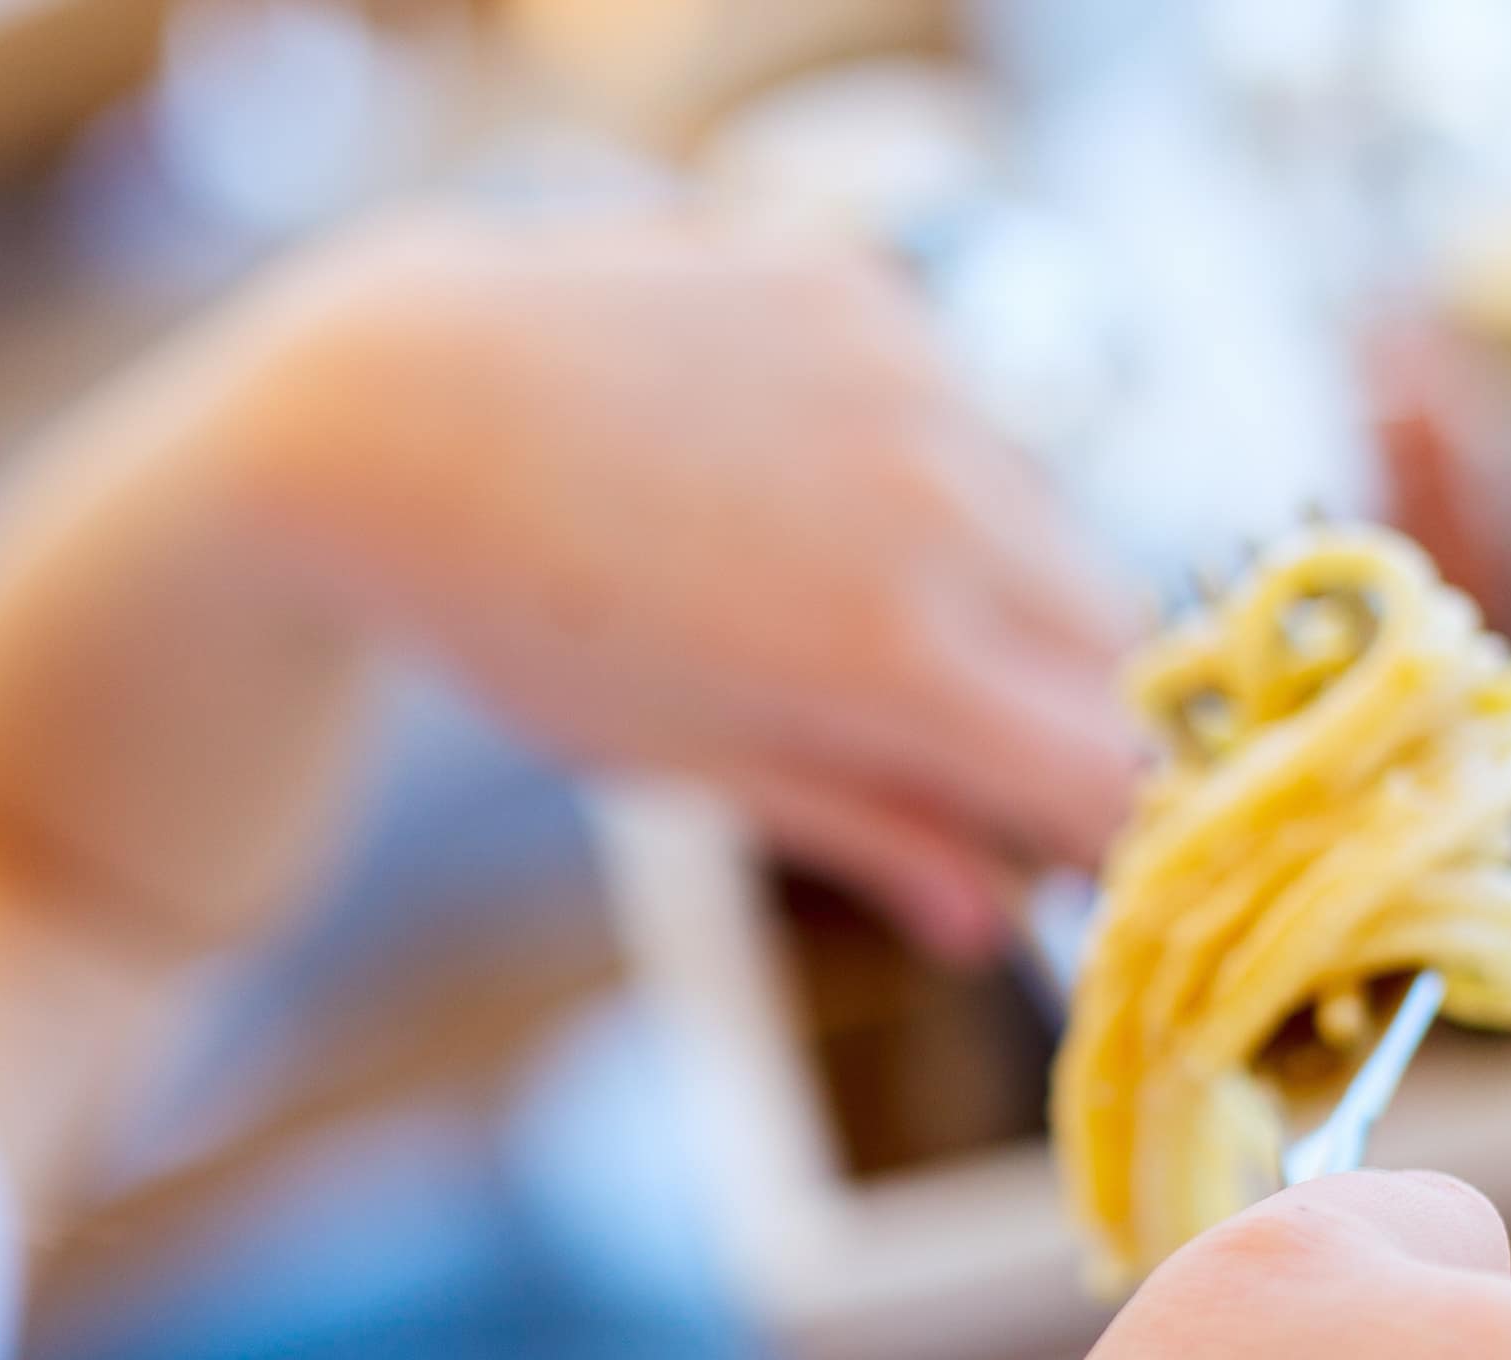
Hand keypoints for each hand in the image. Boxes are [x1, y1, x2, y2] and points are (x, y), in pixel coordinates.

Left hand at [233, 207, 1146, 957]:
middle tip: (964, 758)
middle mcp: (935, 499)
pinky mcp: (868, 285)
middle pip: (1114, 644)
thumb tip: (995, 923)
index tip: (1073, 863)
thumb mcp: (692, 761)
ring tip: (826, 609)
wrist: (396, 414)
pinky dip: (924, 472)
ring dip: (996, 590)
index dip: (1112, 833)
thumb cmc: (526, 622)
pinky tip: (789, 489)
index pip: (1113, 771)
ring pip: (1045, 519)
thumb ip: (867, 830)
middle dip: (1064, 712)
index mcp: (889, 655)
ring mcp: (911, 373)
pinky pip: (962, 405)